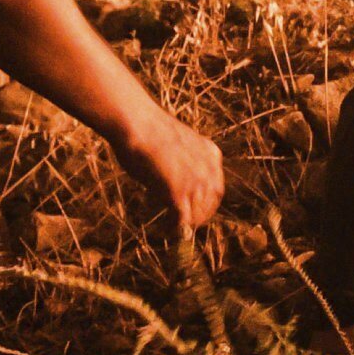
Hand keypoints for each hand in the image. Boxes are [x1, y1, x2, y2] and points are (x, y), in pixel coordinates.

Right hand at [114, 106, 227, 239]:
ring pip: (196, 215)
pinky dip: (174, 229)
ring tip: (168, 227)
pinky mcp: (179, 194)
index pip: (215, 188)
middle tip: (182, 224)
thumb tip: (170, 180)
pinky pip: (181, 221)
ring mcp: (195, 183)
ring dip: (184, 224)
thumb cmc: (146, 130)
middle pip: (209, 204)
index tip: (194, 209)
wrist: (138, 123)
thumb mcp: (174, 146)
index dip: (206, 202)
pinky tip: (164, 231)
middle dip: (197, 216)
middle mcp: (209, 170)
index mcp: (211, 154)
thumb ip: (181, 163)